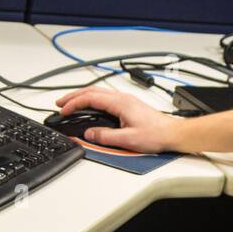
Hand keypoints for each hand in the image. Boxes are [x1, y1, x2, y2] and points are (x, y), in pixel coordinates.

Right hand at [54, 86, 175, 151]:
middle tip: (60, 103)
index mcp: (120, 103)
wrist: (172, 133)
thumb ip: (106, 137)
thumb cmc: (156, 135)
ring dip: (82, 97)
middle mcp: (122, 98)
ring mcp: (126, 100)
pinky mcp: (128, 105)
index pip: (90, 98)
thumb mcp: (128, 140)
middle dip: (73, 96)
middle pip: (92, 91)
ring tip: (71, 104)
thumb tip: (89, 133)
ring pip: (98, 93)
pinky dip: (92, 100)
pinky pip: (105, 98)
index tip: (63, 110)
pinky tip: (90, 106)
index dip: (73, 103)